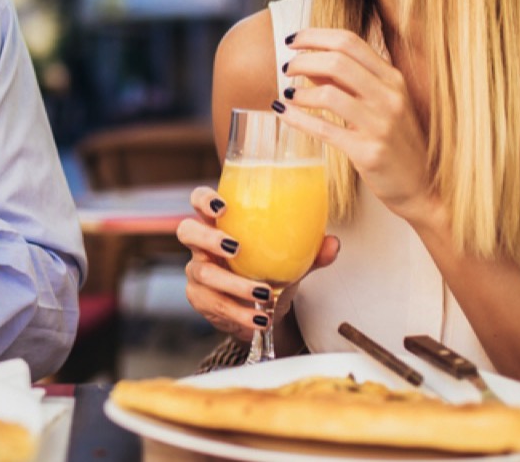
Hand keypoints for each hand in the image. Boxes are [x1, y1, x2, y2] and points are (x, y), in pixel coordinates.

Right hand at [178, 186, 338, 341]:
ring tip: (263, 294)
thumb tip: (332, 243)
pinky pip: (213, 304)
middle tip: (235, 248)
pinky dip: (239, 313)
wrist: (262, 312)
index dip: (204, 200)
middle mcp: (203, 245)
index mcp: (221, 225)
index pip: (199, 201)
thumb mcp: (291, 262)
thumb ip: (310, 252)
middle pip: (187, 231)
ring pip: (203, 274)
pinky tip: (259, 318)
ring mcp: (198, 272)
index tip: (222, 206)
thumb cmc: (270, 273)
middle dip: (208, 238)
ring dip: (234, 284)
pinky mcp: (199, 299)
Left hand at [279, 28, 438, 224]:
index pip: (350, 42)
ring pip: (329, 93)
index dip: (316, 36)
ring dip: (300, 91)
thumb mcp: (380, 103)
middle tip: (287, 67)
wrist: (422, 185)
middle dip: (303, 59)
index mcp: (393, 78)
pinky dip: (298, 118)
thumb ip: (348, 81)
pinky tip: (284, 113)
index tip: (292, 40)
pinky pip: (324, 129)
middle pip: (338, 60)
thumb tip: (308, 62)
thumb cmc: (396, 141)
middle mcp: (390, 96)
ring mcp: (381, 124)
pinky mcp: (368, 151)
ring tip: (288, 93)